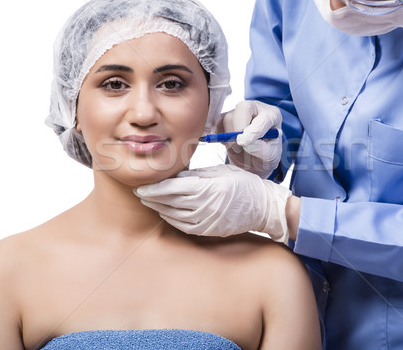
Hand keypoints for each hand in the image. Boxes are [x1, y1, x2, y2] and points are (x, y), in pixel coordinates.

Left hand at [135, 164, 291, 241]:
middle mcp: (207, 206)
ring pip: (175, 216)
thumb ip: (196, 174)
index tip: (142, 186)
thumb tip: (173, 173)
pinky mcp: (210, 230)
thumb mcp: (220, 172)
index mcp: (210, 188)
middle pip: (171, 203)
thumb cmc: (243, 184)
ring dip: (159, 209)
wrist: (263, 206)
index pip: (175, 188)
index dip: (156, 188)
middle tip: (139, 192)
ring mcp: (208, 221)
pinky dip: (171, 219)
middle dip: (153, 198)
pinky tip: (165, 213)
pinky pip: (184, 226)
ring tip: (149, 202)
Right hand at [221, 100, 281, 178]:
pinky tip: (228, 144)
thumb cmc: (266, 157)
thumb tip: (245, 142)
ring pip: (229, 117)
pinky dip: (219, 135)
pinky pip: (217, 123)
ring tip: (238, 149)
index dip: (253, 131)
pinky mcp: (226, 119)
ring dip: (229, 136)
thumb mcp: (270, 157)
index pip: (263, 119)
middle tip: (239, 144)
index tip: (244, 142)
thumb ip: (260, 149)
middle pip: (244, 107)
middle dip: (238, 126)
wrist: (255, 161)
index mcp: (272, 116)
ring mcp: (240, 112)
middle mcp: (256, 110)